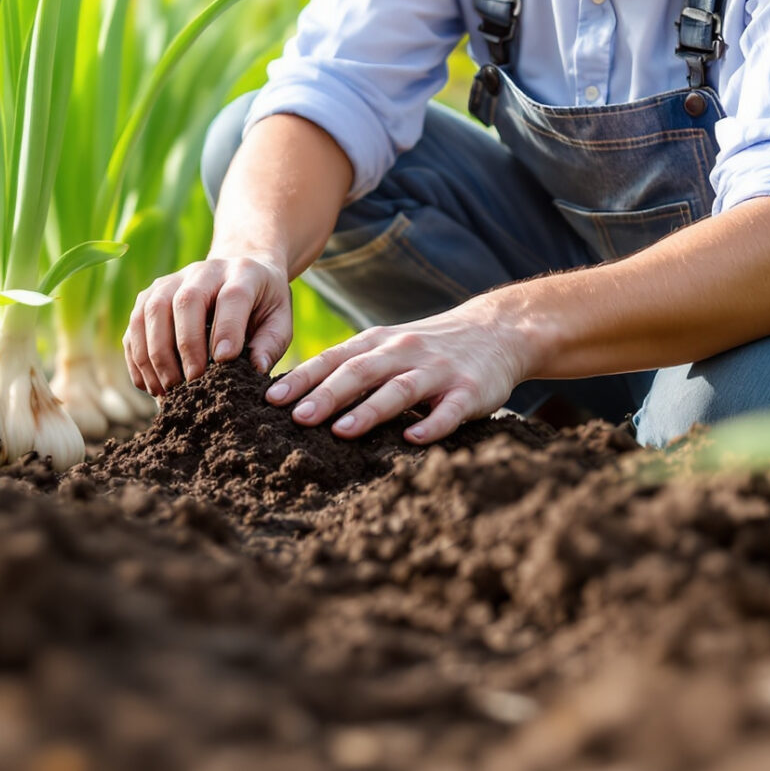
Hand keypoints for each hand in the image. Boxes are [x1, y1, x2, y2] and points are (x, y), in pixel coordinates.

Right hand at [125, 253, 294, 395]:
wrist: (237, 270)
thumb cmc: (261, 303)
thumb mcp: (279, 319)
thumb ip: (270, 344)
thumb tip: (253, 369)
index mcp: (242, 274)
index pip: (232, 297)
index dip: (227, 329)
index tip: (224, 362)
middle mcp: (202, 271)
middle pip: (185, 301)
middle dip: (186, 346)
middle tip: (193, 382)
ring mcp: (169, 281)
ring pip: (151, 311)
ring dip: (155, 355)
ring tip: (168, 390)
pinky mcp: (148, 296)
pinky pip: (133, 326)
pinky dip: (137, 358)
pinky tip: (151, 385)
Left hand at [261, 300, 531, 444]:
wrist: (498, 331)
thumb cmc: (429, 348)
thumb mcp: (388, 346)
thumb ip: (351, 365)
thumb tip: (297, 395)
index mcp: (379, 343)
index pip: (334, 359)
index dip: (303, 379)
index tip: (271, 399)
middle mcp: (404, 353)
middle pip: (360, 372)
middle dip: (327, 394)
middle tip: (297, 417)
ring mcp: (438, 371)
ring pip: (400, 390)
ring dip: (370, 410)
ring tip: (342, 430)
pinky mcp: (469, 391)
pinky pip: (449, 410)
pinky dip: (432, 424)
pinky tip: (414, 439)